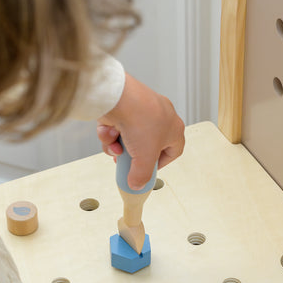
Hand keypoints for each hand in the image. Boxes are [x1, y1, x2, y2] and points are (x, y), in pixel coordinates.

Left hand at [96, 73, 184, 189]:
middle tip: (125, 161)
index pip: (173, 151)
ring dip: (119, 145)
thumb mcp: (144, 159)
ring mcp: (141, 110)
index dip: (159, 164)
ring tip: (114, 146)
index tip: (146, 171)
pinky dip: (111, 133)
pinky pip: (118, 126)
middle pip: (146, 145)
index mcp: (174, 128)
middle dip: (133, 156)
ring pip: (129, 137)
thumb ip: (141, 176)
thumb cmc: (140, 121)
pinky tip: (109, 132)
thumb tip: (136, 184)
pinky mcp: (124, 106)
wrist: (118, 97)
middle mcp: (160, 117)